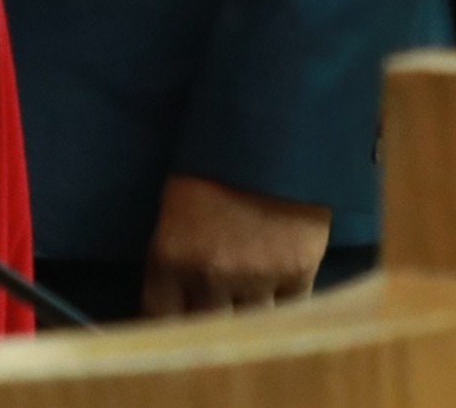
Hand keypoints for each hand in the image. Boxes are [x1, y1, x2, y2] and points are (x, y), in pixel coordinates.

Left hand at [138, 172, 331, 315]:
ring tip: (253, 307)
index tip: (177, 326)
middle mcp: (209, 273)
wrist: (277, 124)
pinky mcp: (297, 272)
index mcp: (169, 253)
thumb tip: (177, 300)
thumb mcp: (179, 202)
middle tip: (217, 318)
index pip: (159, 318)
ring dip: (249, 321)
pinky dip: (285, 309)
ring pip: (248, 327)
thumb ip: (175, 254)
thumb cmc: (219, 156)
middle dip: (209, 326)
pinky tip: (282, 297)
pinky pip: (288, 312)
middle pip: (204, 330)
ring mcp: (255, 276)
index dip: (169, 327)